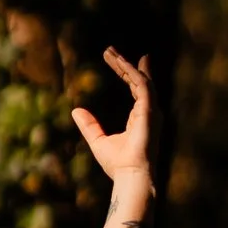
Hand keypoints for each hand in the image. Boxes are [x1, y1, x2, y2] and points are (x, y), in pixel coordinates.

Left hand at [72, 48, 159, 202]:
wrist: (130, 176)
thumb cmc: (118, 164)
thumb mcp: (98, 141)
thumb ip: (89, 125)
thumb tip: (76, 110)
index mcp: (139, 117)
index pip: (136, 88)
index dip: (126, 71)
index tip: (116, 58)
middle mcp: (148, 111)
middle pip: (139, 80)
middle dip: (125, 64)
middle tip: (109, 50)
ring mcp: (151, 111)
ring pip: (141, 79)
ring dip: (126, 65)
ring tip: (111, 53)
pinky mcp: (149, 110)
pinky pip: (142, 85)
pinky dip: (131, 72)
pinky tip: (120, 63)